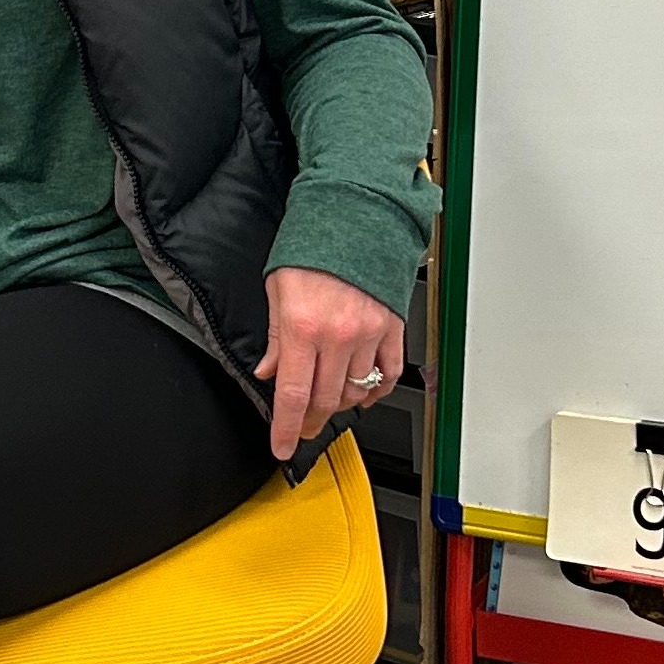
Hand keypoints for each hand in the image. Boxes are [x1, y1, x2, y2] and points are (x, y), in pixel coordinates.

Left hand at [253, 266, 402, 462]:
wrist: (356, 216)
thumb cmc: (314, 247)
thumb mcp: (278, 289)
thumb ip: (275, 338)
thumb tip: (269, 373)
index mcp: (303, 327)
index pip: (293, 395)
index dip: (287, 429)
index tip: (282, 447)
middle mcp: (338, 335)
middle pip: (325, 400)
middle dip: (311, 420)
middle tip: (303, 426)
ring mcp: (370, 334)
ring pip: (357, 391)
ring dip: (340, 404)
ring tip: (329, 402)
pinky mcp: (394, 328)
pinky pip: (390, 373)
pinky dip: (377, 390)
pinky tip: (365, 391)